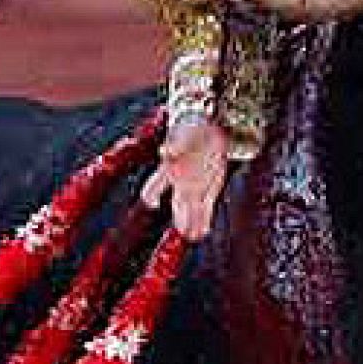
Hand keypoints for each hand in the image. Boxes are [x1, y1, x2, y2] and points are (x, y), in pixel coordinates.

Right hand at [140, 116, 229, 240]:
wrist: (210, 127)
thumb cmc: (192, 130)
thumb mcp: (185, 136)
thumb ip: (175, 147)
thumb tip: (166, 152)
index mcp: (170, 168)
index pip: (155, 184)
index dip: (152, 192)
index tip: (152, 201)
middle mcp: (181, 181)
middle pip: (178, 202)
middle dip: (181, 216)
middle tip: (183, 230)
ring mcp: (195, 187)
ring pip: (191, 209)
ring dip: (191, 222)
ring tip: (192, 236)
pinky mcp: (210, 189)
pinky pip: (206, 207)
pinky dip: (204, 219)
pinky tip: (203, 231)